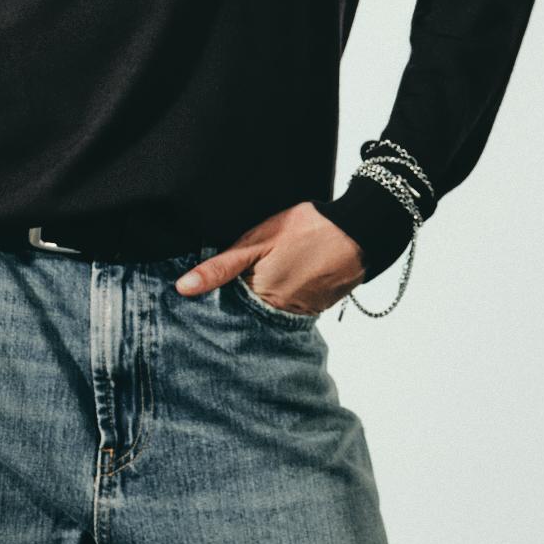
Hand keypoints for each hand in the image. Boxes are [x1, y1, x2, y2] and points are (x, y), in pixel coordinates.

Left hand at [176, 204, 365, 316]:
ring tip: (269, 273)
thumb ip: (220, 266)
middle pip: (249, 312)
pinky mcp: (318, 307)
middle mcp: (280, 313)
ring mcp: (302, 313)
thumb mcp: (256, 240)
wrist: (360, 231)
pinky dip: (286, 296)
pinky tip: (288, 276)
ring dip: (264, 298)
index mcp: (260, 297)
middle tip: (244, 274)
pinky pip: (293, 308)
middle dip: (240, 299)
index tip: (211, 287)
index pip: (226, 307)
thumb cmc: (307, 230)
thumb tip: (183, 288)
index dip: (217, 295)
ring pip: (271, 311)